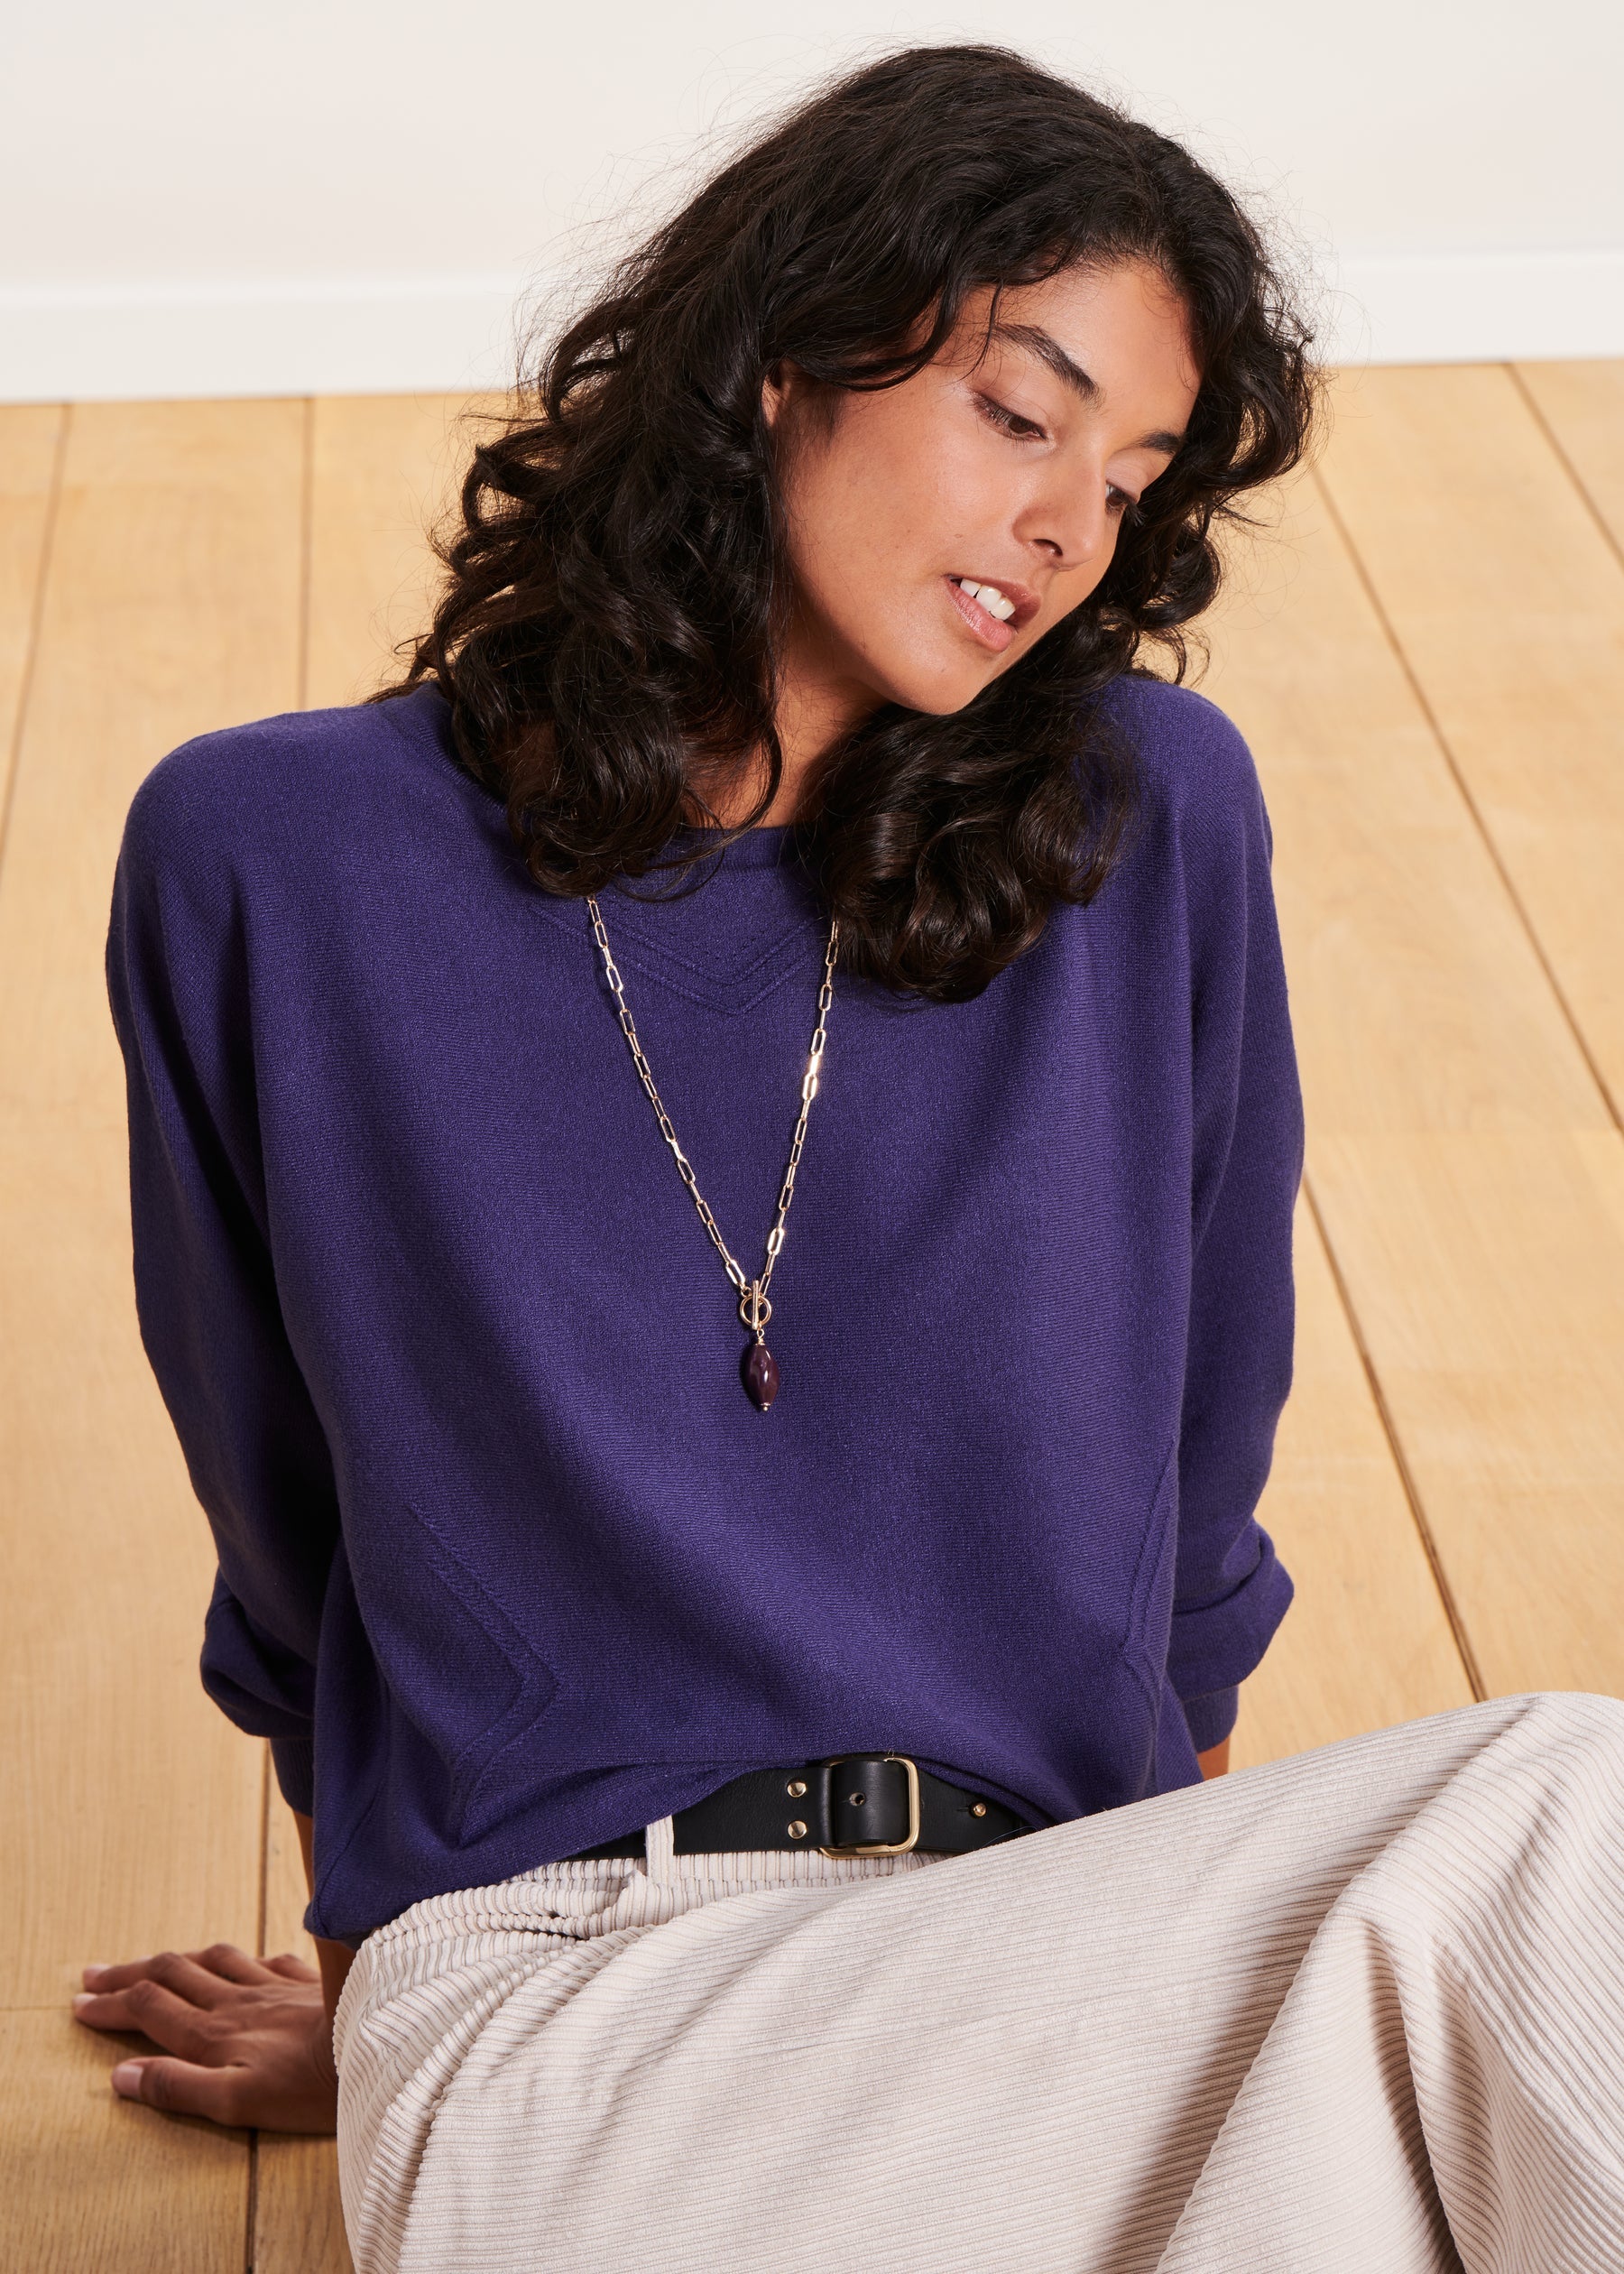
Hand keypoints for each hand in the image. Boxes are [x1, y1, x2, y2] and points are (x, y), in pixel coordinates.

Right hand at [72, 1943, 338, 2132]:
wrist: (379, 2045)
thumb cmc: (310, 2087)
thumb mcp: (235, 2102)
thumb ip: (177, 2087)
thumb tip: (122, 2076)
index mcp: (214, 2032)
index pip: (148, 2008)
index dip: (110, 2006)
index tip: (80, 2004)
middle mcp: (238, 2000)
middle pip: (171, 1974)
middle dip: (128, 1974)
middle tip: (95, 1974)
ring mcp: (275, 1985)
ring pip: (214, 1960)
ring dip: (178, 1959)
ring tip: (158, 1960)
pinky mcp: (309, 1980)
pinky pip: (265, 1959)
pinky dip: (242, 1959)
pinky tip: (246, 1961)